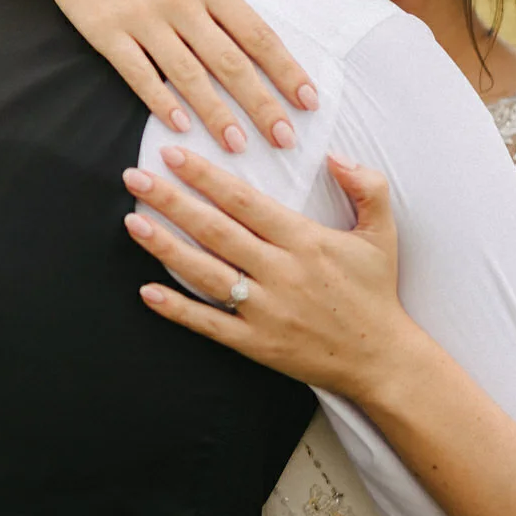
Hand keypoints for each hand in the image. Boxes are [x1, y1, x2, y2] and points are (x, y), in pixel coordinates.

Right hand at [28, 0, 318, 151]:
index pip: (256, 33)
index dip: (285, 70)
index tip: (308, 101)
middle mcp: (179, 2)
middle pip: (229, 61)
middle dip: (261, 103)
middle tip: (285, 140)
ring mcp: (142, 19)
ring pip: (187, 74)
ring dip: (215, 113)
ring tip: (237, 146)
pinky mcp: (107, 33)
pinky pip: (138, 73)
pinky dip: (159, 101)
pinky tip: (178, 126)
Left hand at [119, 147, 416, 400]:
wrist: (382, 360)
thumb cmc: (375, 292)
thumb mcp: (382, 234)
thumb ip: (367, 187)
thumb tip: (335, 155)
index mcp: (305, 241)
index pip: (244, 201)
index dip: (205, 176)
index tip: (172, 155)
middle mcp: (281, 272)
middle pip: (215, 230)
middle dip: (172, 201)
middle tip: (135, 178)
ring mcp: (266, 310)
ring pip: (206, 273)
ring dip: (166, 248)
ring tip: (132, 222)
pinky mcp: (257, 344)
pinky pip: (211, 324)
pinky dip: (178, 309)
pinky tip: (146, 291)